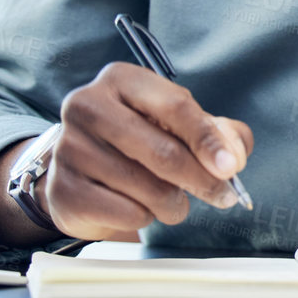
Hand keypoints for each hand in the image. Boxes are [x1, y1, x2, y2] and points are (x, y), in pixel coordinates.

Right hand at [41, 62, 253, 239]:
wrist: (83, 175)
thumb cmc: (139, 143)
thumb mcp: (179, 126)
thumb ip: (219, 133)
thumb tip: (233, 156)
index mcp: (121, 79)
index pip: (175, 105)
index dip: (208, 139)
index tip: (231, 168)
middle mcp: (88, 105)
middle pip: (163, 151)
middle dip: (201, 180)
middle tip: (222, 196)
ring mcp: (70, 148)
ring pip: (147, 188)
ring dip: (173, 203)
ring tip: (171, 200)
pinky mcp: (63, 189)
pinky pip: (126, 213)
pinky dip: (144, 217)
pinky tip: (137, 207)